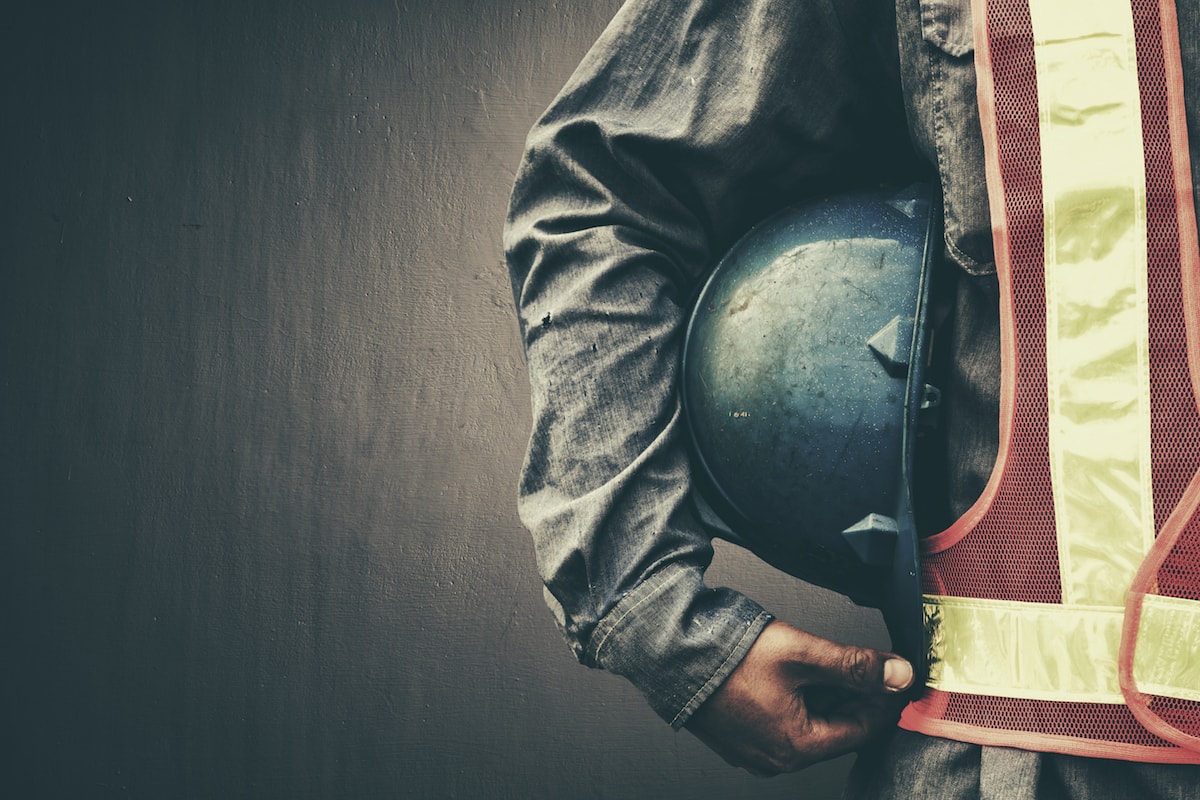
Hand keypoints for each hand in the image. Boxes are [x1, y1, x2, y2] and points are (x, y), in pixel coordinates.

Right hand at [685, 620, 913, 775]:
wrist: (667, 651)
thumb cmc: (726, 656)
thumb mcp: (801, 653)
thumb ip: (854, 664)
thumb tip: (899, 674)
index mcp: (796, 747)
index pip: (862, 729)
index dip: (883, 698)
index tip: (896, 674)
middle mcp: (774, 758)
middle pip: (835, 726)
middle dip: (853, 693)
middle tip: (863, 660)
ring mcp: (752, 749)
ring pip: (808, 722)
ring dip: (824, 693)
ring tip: (823, 657)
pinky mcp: (737, 734)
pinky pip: (781, 720)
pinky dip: (795, 697)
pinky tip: (793, 669)